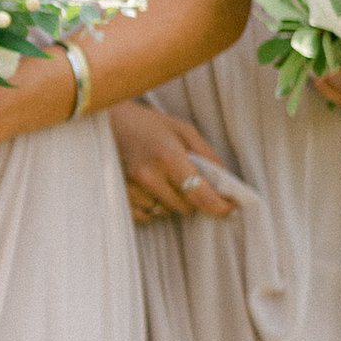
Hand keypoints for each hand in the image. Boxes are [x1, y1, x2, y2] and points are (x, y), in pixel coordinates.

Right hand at [110, 96, 237, 222]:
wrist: (110, 123)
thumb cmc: (150, 125)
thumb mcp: (184, 130)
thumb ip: (206, 155)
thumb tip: (224, 181)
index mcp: (168, 157)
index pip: (200, 194)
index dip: (219, 206)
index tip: (230, 208)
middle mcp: (148, 177)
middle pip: (185, 207)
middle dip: (193, 198)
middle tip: (189, 181)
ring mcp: (131, 189)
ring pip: (166, 212)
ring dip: (171, 202)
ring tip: (164, 180)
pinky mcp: (120, 198)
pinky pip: (146, 217)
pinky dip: (153, 208)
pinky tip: (150, 190)